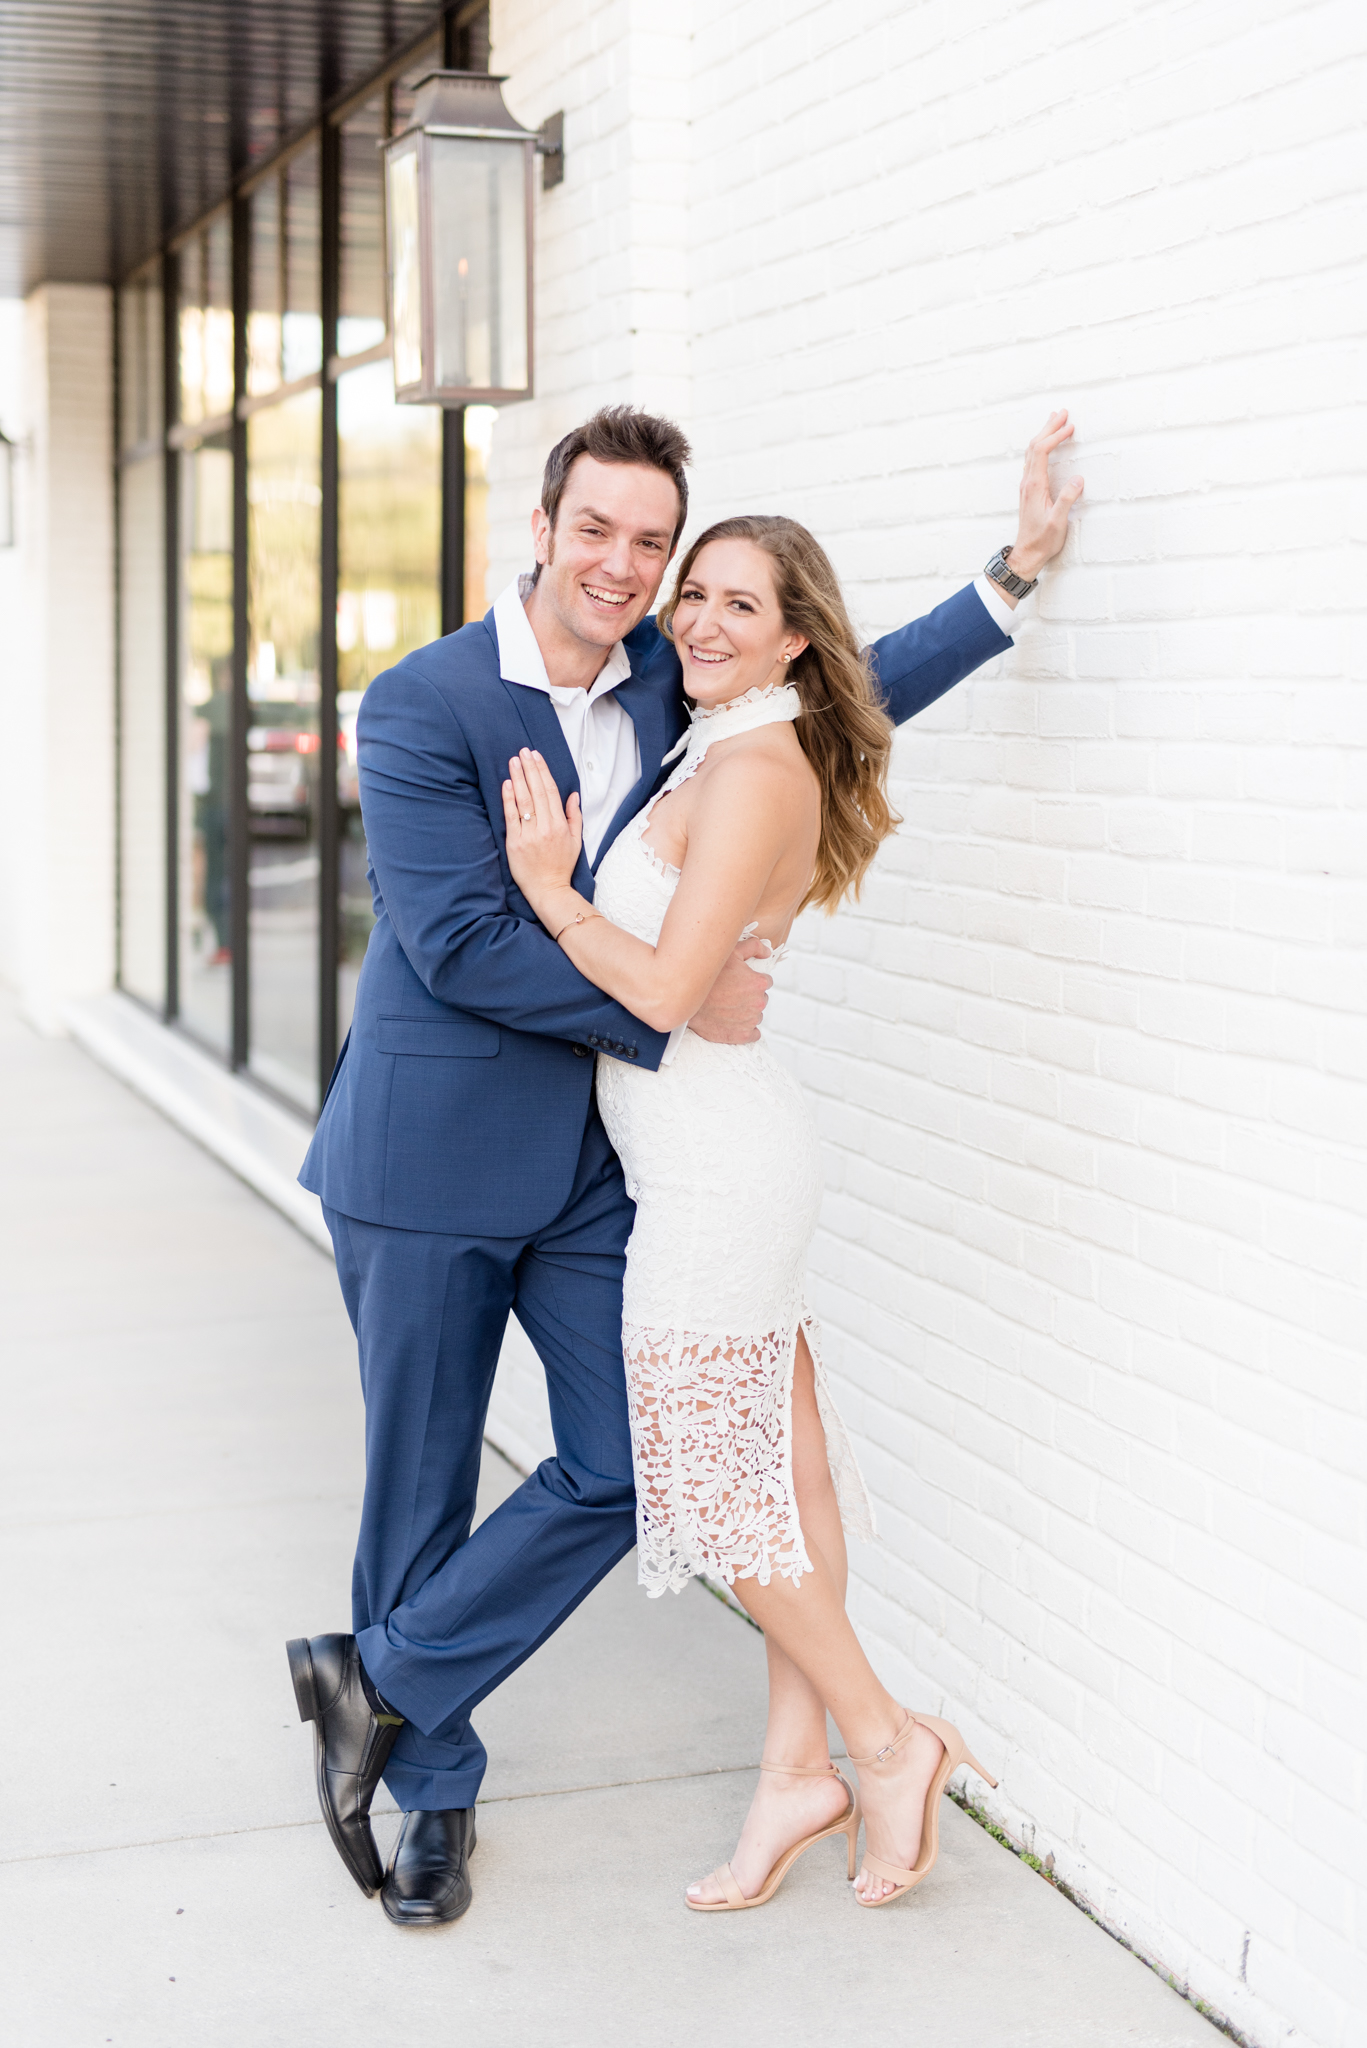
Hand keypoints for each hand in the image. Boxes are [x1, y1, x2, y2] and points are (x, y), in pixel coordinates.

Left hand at [501, 749, 583, 918]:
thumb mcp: (576, 841)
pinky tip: (507, 784)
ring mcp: (528, 835)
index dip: (542, 772)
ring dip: (518, 778)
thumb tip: (572, 795)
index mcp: (560, 825)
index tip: (536, 756)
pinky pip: (511, 817)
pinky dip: (508, 799)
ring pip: (523, 801)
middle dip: (529, 769)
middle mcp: (545, 827)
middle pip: (536, 792)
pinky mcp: (514, 843)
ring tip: (514, 761)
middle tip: (523, 752)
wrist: (548, 890)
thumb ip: (574, 816)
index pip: (550, 792)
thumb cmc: (561, 866)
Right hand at [687, 937, 771, 1044]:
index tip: (739, 981)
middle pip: (760, 999)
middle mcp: (758, 1003)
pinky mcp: (742, 1035)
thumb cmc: (707, 976)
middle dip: (749, 996)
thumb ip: (753, 947)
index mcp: (758, 983)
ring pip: (755, 1015)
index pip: (765, 981)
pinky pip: (753, 1033)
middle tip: (731, 993)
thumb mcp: (730, 953)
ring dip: (746, 1011)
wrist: (686, 1000)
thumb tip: (767, 952)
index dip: (752, 980)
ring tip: (728, 1006)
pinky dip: (746, 1028)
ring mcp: (750, 1020)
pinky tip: (734, 1021)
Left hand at [1008, 409, 1084, 583]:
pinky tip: (1046, 444)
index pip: (1042, 451)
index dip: (1056, 435)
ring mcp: (1027, 485)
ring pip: (1032, 452)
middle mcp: (1028, 482)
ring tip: (1055, 420)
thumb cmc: (1042, 541)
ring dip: (1043, 433)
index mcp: (1034, 486)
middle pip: (1035, 446)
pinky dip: (1041, 446)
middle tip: (1063, 412)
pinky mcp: (1029, 489)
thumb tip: (1078, 479)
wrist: (1027, 554)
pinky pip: (1032, 460)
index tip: (1070, 426)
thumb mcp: (1058, 522)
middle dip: (1049, 427)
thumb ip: (1067, 500)